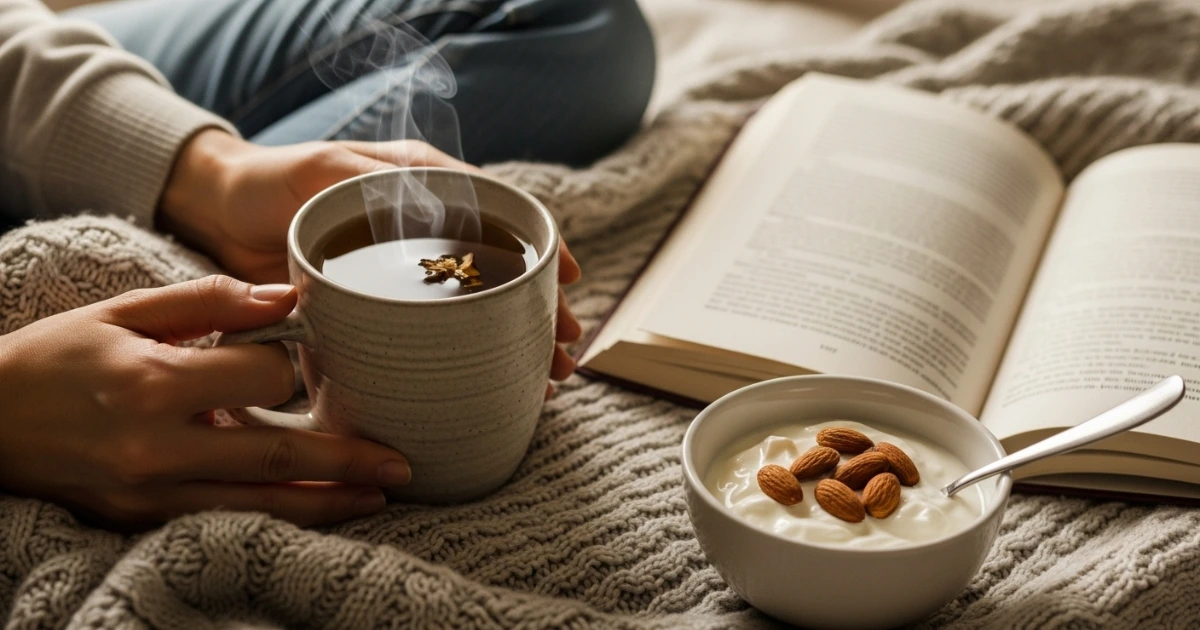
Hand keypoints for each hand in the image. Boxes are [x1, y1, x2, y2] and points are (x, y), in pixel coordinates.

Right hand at [0, 276, 411, 528]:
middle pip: (278, 456)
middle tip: (403, 463)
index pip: (263, 379)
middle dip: (348, 460)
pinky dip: (279, 519)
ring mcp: (150, 493)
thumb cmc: (55, 357)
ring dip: (328, 503)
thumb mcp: (125, 312)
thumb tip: (288, 296)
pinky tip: (319, 512)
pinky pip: (227, 522)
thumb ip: (210, 299)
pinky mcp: (142, 519)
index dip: (292, 368)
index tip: (305, 362)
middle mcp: (157, 446)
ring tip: (378, 494)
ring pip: (261, 504)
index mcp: (154, 382)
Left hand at [159, 132, 582, 387]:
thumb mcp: (328, 171)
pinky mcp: (380, 308)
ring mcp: (405, 272)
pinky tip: (492, 383)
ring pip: (475, 308)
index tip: (568, 278)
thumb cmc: (272, 181)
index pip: (500, 215)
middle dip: (539, 312)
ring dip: (514, 342)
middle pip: (499, 271)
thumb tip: (435, 216)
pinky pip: (436, 334)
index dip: (539, 247)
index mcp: (423, 185)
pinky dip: (469, 357)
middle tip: (565, 352)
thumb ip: (379, 185)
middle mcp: (426, 229)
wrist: (217, 211)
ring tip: (546, 379)